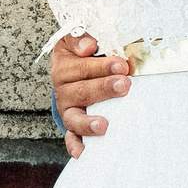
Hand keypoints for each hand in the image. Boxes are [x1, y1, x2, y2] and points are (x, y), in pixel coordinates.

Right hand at [48, 33, 129, 157]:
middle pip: (81, 91)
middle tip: (124, 85)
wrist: (73, 69)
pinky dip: (75, 145)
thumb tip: (88, 45)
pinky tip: (83, 153)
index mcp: (64, 65)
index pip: (81, 66)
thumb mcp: (77, 37)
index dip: (100, 66)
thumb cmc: (82, 52)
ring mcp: (67, 109)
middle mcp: (63, 89)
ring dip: (88, 122)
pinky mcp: (72, 124)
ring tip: (104, 124)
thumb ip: (81, 35)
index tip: (121, 65)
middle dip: (104, 89)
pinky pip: (71, 137)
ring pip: (74, 117)